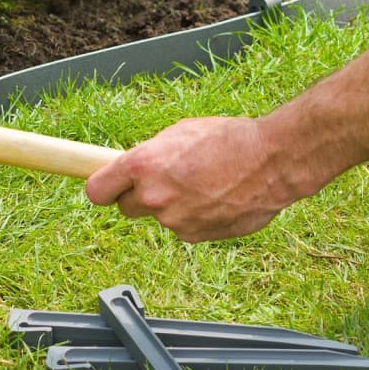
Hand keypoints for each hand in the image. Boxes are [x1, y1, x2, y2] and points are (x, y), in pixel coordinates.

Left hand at [85, 115, 293, 242]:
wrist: (272, 162)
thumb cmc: (230, 139)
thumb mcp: (180, 132)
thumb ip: (151, 155)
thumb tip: (136, 168)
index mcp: (142, 165)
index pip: (97, 191)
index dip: (103, 188)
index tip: (108, 186)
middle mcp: (152, 197)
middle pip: (126, 208)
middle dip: (140, 196)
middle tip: (166, 180)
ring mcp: (173, 221)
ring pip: (161, 216)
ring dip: (175, 205)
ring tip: (205, 183)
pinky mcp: (195, 237)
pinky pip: (185, 227)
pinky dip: (196, 216)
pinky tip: (217, 197)